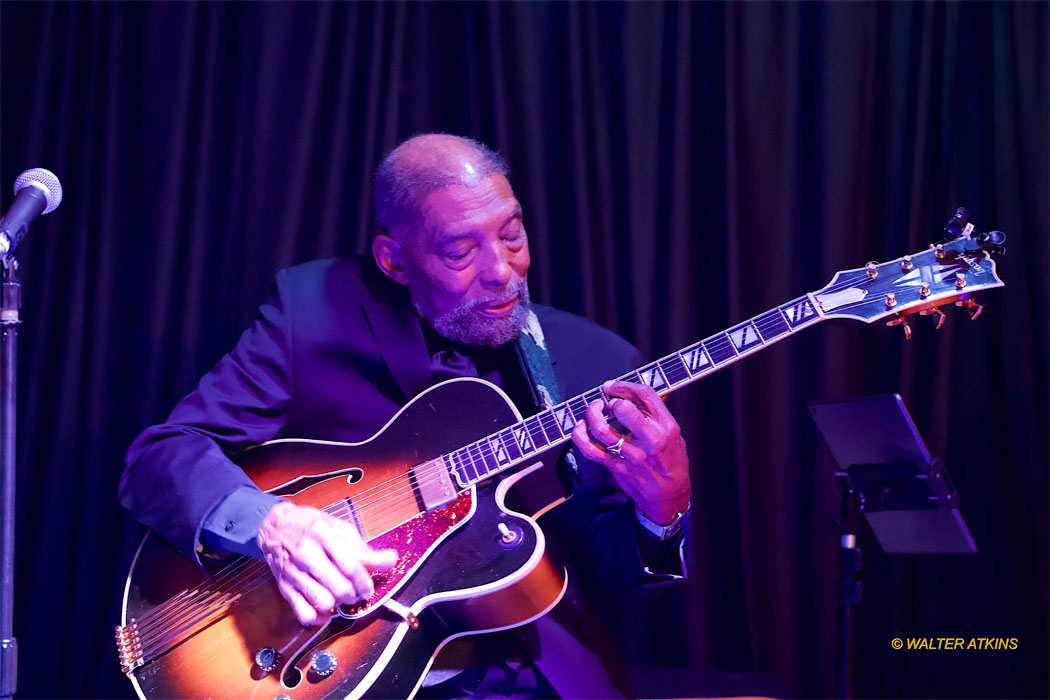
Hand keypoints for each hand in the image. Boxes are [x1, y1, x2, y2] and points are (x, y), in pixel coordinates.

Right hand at [258, 501, 397, 625]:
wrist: (273, 527)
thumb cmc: (309, 526)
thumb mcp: (338, 528)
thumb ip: (363, 547)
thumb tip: (389, 560)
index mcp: (322, 535)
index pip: (349, 564)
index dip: (364, 580)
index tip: (369, 586)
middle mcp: (306, 554)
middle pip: (338, 586)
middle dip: (354, 594)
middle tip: (358, 592)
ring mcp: (293, 573)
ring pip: (322, 601)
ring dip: (338, 605)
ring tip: (342, 597)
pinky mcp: (285, 588)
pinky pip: (304, 613)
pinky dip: (319, 617)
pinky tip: (326, 610)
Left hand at [571, 380, 690, 524]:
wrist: (670, 498)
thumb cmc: (673, 465)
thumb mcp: (675, 435)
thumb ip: (658, 415)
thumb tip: (639, 395)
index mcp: (666, 427)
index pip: (646, 395)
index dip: (625, 386)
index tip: (614, 386)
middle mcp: (650, 439)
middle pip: (623, 409)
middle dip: (611, 400)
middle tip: (606, 402)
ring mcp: (631, 454)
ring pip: (602, 428)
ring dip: (592, 414)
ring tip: (593, 410)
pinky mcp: (616, 466)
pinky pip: (590, 450)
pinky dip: (579, 436)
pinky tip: (580, 428)